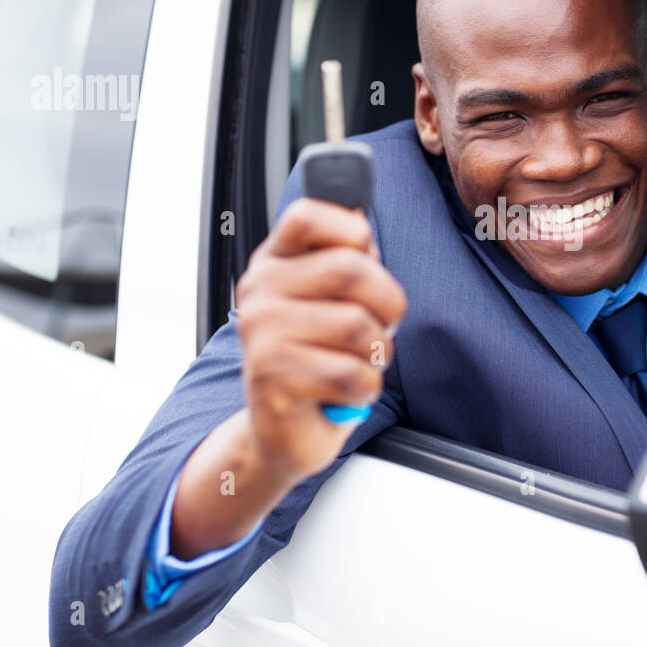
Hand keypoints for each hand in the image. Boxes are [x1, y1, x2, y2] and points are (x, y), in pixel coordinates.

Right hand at [234, 198, 406, 479]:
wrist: (280, 431)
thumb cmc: (315, 358)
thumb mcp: (329, 301)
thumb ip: (344, 258)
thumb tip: (360, 214)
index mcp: (274, 262)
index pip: (308, 216)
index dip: (352, 230)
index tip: (364, 257)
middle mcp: (259, 292)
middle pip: (351, 269)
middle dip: (387, 303)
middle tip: (380, 326)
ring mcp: (261, 334)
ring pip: (358, 326)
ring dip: (376, 353)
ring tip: (356, 363)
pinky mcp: (273, 379)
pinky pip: (353, 374)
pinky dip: (366, 388)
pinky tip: (346, 392)